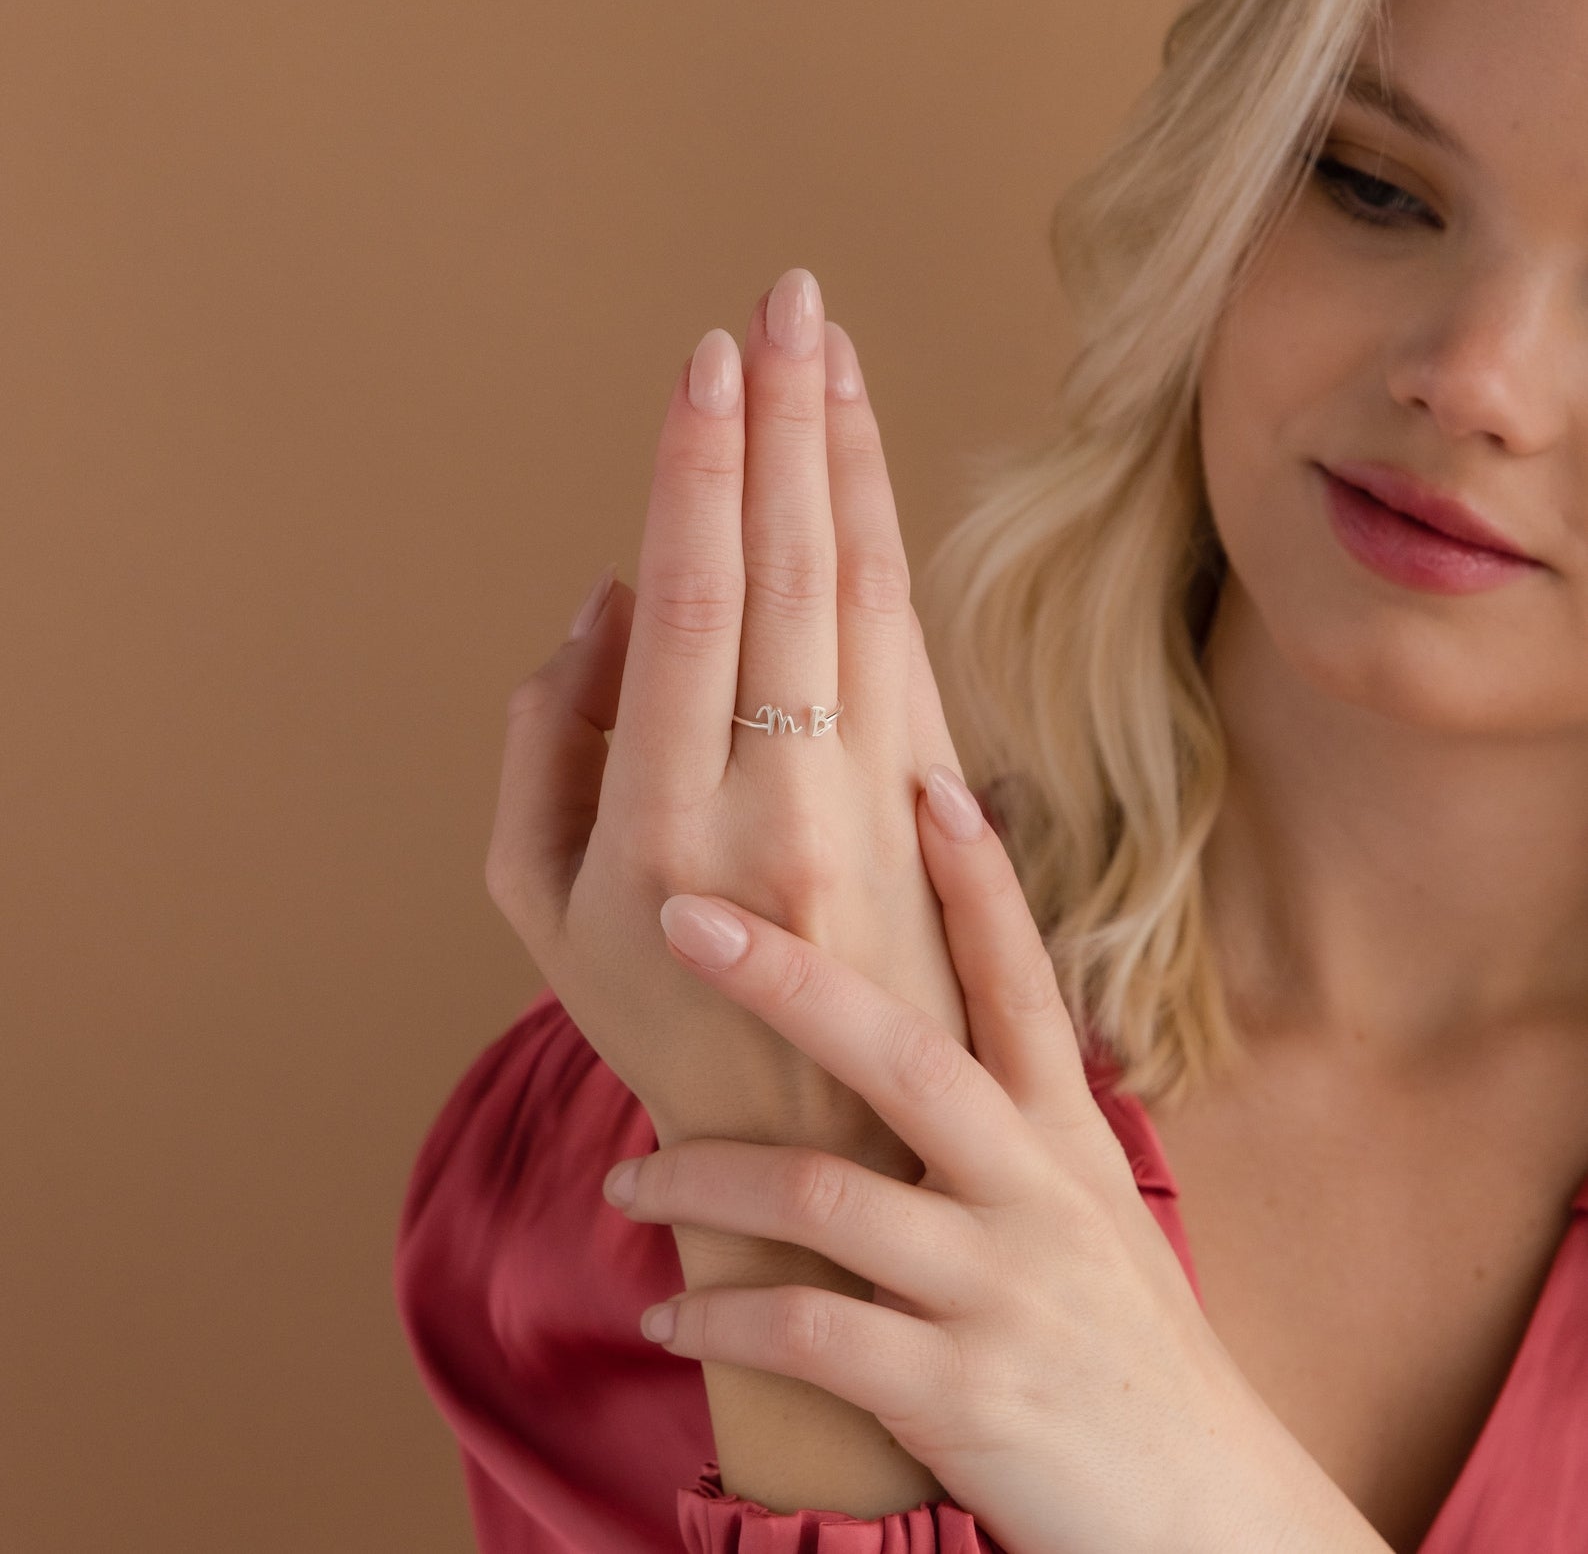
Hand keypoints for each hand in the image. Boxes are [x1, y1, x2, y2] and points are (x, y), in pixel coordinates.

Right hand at [486, 267, 970, 1174]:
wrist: (838, 1137)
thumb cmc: (662, 1021)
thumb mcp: (538, 911)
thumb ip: (545, 745)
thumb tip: (605, 600)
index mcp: (667, 828)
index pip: (694, 605)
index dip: (700, 472)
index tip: (707, 361)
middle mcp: (784, 802)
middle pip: (791, 572)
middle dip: (788, 423)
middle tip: (785, 299)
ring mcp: (876, 805)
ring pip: (866, 593)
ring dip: (848, 461)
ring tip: (832, 351)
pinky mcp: (935, 805)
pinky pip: (910, 645)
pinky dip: (888, 545)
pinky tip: (866, 475)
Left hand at [599, 767, 1382, 1553]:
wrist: (1205, 1516)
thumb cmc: (1120, 1345)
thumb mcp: (1084, 1210)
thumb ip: (1005, 1124)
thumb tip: (902, 1036)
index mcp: (1062, 1136)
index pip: (1015, 976)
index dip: (974, 876)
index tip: (924, 778)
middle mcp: (1036, 1190)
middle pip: (903, 1051)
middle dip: (787, 977)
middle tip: (684, 914)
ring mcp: (1001, 1288)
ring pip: (826, 1194)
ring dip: (703, 1182)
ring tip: (624, 1184)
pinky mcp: (963, 1393)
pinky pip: (811, 1336)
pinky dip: (724, 1320)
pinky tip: (670, 1317)